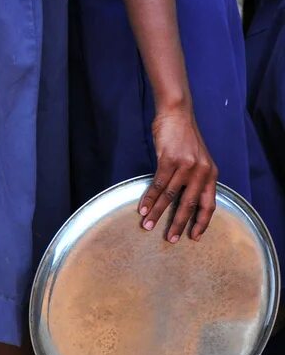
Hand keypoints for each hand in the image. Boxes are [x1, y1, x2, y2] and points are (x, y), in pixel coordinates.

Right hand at [142, 105, 216, 242]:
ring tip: (148, 226)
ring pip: (170, 196)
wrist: (177, 115)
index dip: (202, 222)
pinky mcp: (170, 160)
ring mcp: (186, 165)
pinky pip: (158, 184)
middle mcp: (202, 171)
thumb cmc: (184, 138)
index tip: (194, 237)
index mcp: (211, 174)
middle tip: (170, 239)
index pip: (209, 204)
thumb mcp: (196, 160)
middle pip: (190, 204)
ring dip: (157, 213)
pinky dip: (149, 198)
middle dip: (179, 224)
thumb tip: (181, 199)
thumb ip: (193, 178)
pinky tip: (142, 208)